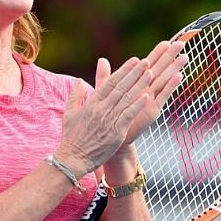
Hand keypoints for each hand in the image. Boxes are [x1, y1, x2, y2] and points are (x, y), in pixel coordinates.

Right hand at [55, 58, 152, 175]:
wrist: (72, 159)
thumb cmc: (72, 138)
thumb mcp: (70, 114)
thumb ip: (76, 96)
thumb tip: (78, 80)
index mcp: (92, 103)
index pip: (110, 82)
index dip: (123, 70)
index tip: (134, 60)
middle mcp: (101, 108)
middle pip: (120, 87)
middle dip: (134, 73)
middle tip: (146, 61)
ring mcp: (109, 119)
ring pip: (126, 98)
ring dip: (139, 85)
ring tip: (151, 73)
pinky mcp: (116, 131)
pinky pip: (128, 115)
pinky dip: (137, 105)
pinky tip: (147, 96)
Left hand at [100, 40, 188, 165]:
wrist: (111, 136)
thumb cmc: (108, 115)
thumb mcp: (105, 92)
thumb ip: (105, 76)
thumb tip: (102, 60)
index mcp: (136, 84)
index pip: (149, 64)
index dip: (158, 53)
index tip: (167, 42)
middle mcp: (146, 90)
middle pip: (160, 69)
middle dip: (171, 57)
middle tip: (181, 43)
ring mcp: (151, 100)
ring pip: (165, 80)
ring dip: (175, 68)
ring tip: (185, 57)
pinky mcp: (152, 110)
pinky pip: (163, 95)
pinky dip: (170, 86)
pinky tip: (179, 76)